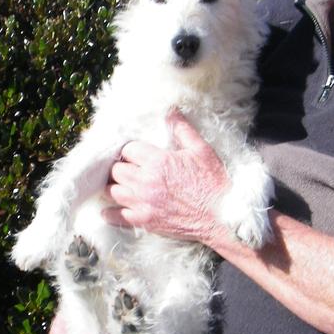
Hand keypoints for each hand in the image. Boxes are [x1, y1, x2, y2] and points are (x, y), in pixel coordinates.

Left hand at [103, 110, 229, 247]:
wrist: (222, 217)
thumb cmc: (214, 183)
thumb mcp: (202, 151)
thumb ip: (182, 129)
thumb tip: (171, 111)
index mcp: (158, 161)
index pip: (128, 149)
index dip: (132, 150)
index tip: (138, 153)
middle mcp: (146, 182)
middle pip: (116, 170)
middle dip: (122, 167)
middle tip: (130, 168)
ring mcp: (143, 203)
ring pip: (112, 191)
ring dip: (115, 186)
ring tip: (123, 184)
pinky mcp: (145, 221)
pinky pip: (116, 216)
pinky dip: (110, 212)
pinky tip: (111, 208)